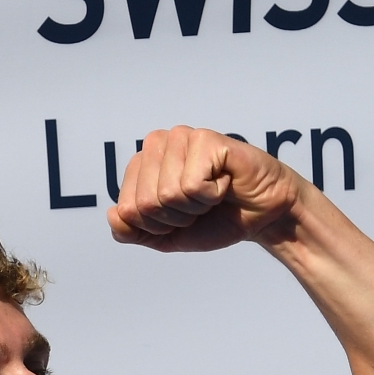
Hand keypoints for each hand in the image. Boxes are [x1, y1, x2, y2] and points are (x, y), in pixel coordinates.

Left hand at [109, 125, 304, 252]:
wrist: (260, 218)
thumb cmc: (213, 221)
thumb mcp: (162, 237)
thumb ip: (130, 232)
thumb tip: (113, 213)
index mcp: (140, 165)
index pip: (125, 209)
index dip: (155, 226)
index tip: (180, 215)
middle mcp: (156, 144)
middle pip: (143, 203)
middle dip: (174, 218)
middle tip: (199, 205)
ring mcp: (180, 137)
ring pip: (166, 195)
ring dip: (195, 206)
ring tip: (212, 192)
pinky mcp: (206, 138)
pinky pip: (191, 186)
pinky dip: (211, 195)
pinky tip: (225, 182)